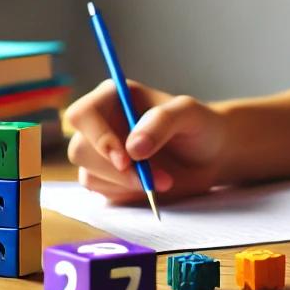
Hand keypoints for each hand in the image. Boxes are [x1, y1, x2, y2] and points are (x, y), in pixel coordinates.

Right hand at [66, 80, 229, 203]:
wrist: (210, 156)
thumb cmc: (200, 126)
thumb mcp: (189, 114)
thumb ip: (162, 121)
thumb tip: (132, 148)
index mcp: (114, 96)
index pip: (82, 113)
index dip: (97, 137)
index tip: (125, 159)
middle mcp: (102, 122)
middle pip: (79, 150)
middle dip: (115, 170)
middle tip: (151, 178)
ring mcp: (101, 152)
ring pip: (88, 174)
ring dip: (126, 184)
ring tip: (164, 180)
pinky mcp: (106, 177)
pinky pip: (101, 192)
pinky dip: (127, 193)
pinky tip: (152, 186)